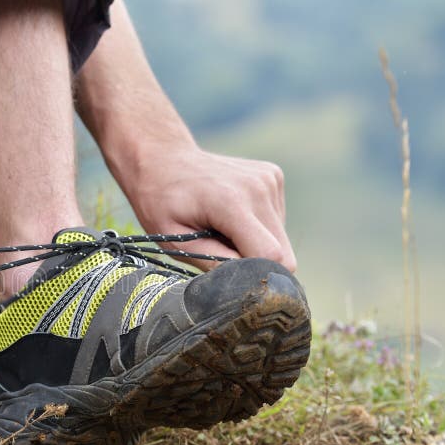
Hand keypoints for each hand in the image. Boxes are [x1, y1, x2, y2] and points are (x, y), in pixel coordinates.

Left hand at [123, 144, 295, 271]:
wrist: (163, 160)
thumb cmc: (161, 203)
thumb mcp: (174, 241)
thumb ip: (213, 263)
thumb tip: (247, 284)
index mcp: (231, 203)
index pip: (272, 255)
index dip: (257, 276)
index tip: (234, 279)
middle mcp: (258, 187)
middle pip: (283, 252)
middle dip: (256, 263)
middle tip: (221, 252)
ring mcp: (269, 179)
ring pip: (280, 238)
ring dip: (255, 243)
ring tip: (222, 229)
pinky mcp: (273, 176)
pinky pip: (277, 220)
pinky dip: (256, 226)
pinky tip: (230, 214)